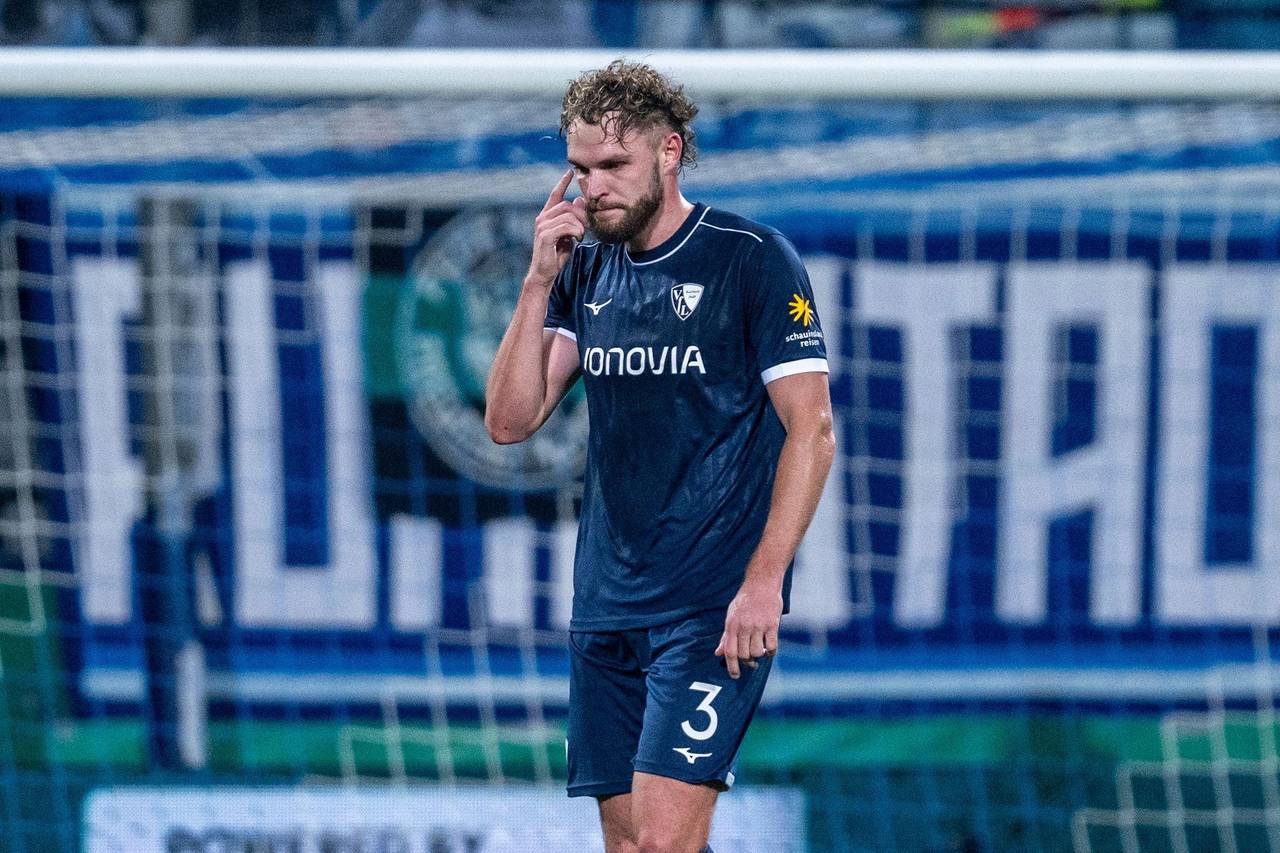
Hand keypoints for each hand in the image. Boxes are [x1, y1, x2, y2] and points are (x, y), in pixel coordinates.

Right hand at [527, 168, 587, 286]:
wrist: (545, 274)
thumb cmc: (556, 256)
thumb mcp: (568, 235)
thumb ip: (573, 219)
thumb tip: (579, 200)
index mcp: (547, 217)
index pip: (555, 195)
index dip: (562, 183)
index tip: (570, 172)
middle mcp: (542, 218)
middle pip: (567, 205)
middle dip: (582, 215)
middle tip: (588, 227)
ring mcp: (542, 226)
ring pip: (568, 215)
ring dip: (580, 225)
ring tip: (581, 236)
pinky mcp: (545, 235)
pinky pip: (566, 226)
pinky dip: (576, 231)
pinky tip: (577, 239)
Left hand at [714, 582, 781, 678]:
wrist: (761, 583)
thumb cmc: (744, 601)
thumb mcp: (731, 616)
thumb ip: (726, 636)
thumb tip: (718, 653)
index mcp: (732, 625)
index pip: (730, 652)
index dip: (732, 667)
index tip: (735, 676)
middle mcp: (744, 626)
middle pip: (744, 655)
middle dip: (747, 662)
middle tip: (751, 661)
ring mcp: (759, 625)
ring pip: (758, 652)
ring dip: (759, 656)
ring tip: (760, 651)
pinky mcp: (772, 624)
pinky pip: (772, 646)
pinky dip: (771, 652)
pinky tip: (769, 648)